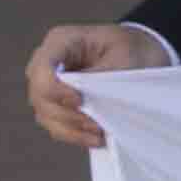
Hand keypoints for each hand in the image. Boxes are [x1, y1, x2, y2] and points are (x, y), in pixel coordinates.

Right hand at [25, 24, 162, 149]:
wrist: (141, 52)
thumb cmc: (132, 47)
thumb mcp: (124, 55)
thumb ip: (101, 76)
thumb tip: (86, 102)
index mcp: (60, 42)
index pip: (42, 69)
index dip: (55, 90)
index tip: (80, 101)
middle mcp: (48, 63)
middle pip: (40, 96)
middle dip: (67, 114)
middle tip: (97, 123)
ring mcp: (50, 84)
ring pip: (45, 114)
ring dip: (71, 128)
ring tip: (99, 133)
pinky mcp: (59, 103)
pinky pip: (56, 124)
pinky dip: (74, 134)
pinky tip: (95, 139)